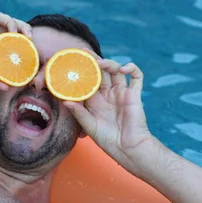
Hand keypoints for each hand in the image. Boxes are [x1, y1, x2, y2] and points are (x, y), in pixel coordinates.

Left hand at [64, 55, 153, 176]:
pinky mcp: (134, 95)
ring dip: (109, 63)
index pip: (86, 81)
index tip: (71, 62)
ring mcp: (121, 93)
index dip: (80, 71)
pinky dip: (132, 68)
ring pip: (116, 70)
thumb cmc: (109, 141)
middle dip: (93, 61)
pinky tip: (124, 68)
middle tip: (83, 53)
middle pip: (100, 72)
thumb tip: (65, 101)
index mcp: (95, 101)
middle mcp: (108, 94)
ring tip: (100, 63)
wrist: (128, 149)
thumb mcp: (90, 126)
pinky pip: (136, 77)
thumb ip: (79, 113)